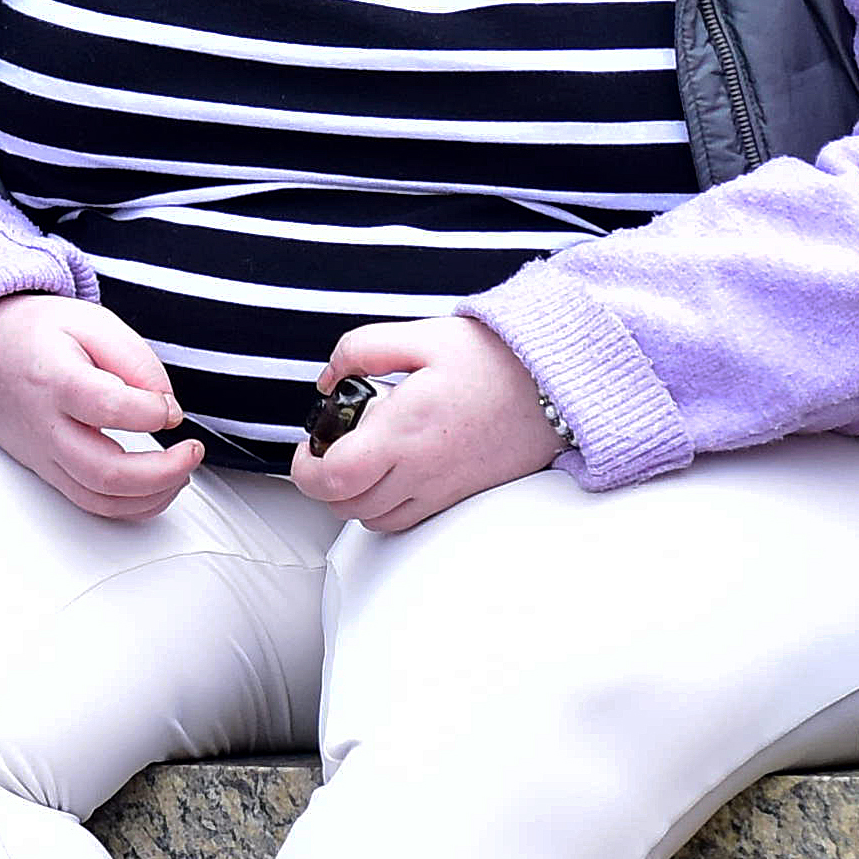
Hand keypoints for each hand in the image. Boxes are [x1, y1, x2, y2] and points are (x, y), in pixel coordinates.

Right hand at [0, 292, 204, 522]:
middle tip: (193, 450)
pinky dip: (134, 505)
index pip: (107, 407)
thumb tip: (169, 408)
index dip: (151, 411)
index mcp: (54, 379)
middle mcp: (45, 426)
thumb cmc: (34, 335)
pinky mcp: (47, 473)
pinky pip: (92, 504)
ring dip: (154, 496)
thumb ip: (135, 359)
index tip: (170, 407)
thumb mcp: (88, 320)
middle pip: (104, 471)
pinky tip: (160, 485)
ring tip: (183, 469)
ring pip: (100, 499)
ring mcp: (43, 456)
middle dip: (163, 471)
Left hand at [288, 316, 559, 533]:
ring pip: (372, 519)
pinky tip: (392, 474)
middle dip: (325, 482)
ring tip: (362, 460)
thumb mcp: (422, 336)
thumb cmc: (492, 359)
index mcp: (404, 428)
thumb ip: (362, 349)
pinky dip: (384, 508)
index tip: (310, 446)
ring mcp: (440, 490)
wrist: (552, 386)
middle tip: (331, 449)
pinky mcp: (457, 498)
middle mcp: (419, 468)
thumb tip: (328, 381)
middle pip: (346, 505)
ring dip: (353, 496)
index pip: (334, 477)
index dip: (307, 469)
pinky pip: (404, 522)